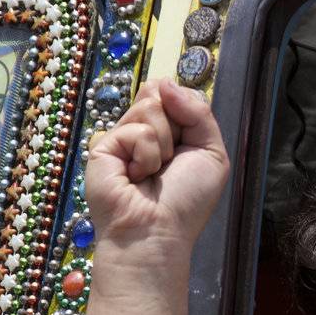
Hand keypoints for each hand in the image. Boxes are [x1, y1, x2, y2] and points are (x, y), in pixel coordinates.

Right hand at [84, 79, 229, 253]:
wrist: (157, 232)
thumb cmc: (186, 202)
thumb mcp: (212, 153)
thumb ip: (199, 113)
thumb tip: (166, 82)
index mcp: (170, 131)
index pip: (177, 93)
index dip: (186, 108)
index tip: (188, 141)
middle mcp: (144, 130)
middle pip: (160, 92)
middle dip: (175, 124)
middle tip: (171, 159)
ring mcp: (122, 136)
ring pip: (149, 105)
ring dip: (163, 143)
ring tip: (153, 172)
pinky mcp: (103, 144)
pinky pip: (136, 129)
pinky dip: (146, 155)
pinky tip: (135, 177)